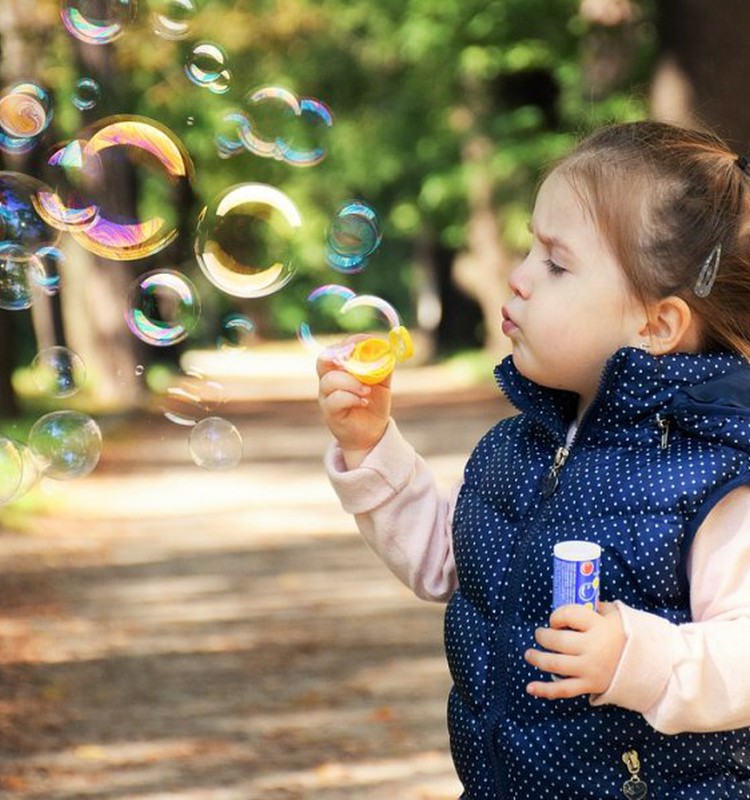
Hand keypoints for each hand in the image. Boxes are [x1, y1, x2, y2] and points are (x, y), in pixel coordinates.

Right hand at [317, 341, 391, 462]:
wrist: (371, 432)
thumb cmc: (373, 403)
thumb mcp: (382, 382)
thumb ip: (383, 366)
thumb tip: (388, 350)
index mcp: (339, 369)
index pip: (336, 349)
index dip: (348, 342)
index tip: (365, 340)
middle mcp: (329, 380)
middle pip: (324, 360)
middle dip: (341, 356)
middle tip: (357, 357)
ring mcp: (327, 396)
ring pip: (330, 380)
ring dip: (351, 382)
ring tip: (367, 390)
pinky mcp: (330, 413)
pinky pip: (335, 400)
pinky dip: (351, 398)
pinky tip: (363, 401)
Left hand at [524, 602, 624, 698]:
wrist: (649, 666)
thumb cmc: (628, 636)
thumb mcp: (616, 615)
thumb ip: (596, 608)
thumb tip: (579, 600)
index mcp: (599, 626)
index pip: (568, 614)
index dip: (556, 616)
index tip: (555, 620)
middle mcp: (592, 647)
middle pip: (557, 640)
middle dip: (543, 636)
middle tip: (539, 634)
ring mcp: (590, 668)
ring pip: (555, 664)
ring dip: (537, 658)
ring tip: (529, 654)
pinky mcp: (590, 685)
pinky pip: (563, 690)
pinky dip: (544, 690)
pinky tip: (530, 687)